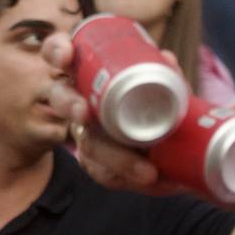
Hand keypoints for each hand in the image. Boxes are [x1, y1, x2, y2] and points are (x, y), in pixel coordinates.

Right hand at [41, 33, 185, 194]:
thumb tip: (166, 59)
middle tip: (83, 114)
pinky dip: (131, 178)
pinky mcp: (95, 164)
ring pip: (87, 144)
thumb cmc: (161, 104)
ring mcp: (85, 134)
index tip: (65, 56)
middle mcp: (78, 101)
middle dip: (69, 104)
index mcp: (86, 73)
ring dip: (116, 158)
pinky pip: (103, 173)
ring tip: (147, 172)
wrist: (178, 147)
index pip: (59, 55)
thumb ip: (164, 74)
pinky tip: (156, 183)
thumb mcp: (165, 86)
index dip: (56, 51)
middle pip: (61, 99)